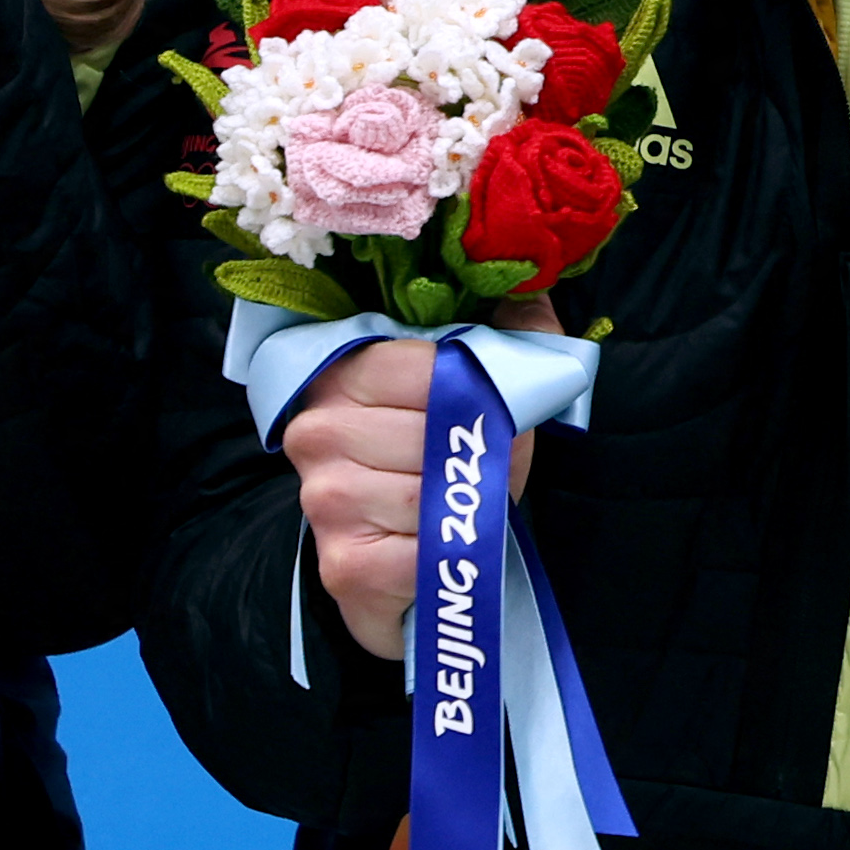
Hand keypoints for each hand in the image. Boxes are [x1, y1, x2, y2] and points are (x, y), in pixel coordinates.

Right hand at [280, 307, 556, 665]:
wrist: (406, 566)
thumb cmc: (444, 464)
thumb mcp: (477, 388)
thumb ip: (507, 333)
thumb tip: (533, 283)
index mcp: (342, 374)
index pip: (426, 369)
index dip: (476, 394)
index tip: (487, 414)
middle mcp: (316, 431)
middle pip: (430, 434)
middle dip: (473, 455)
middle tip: (477, 469)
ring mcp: (322, 499)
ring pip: (430, 496)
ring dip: (463, 507)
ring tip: (458, 507)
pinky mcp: (344, 565)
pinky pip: (426, 555)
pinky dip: (450, 555)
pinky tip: (438, 548)